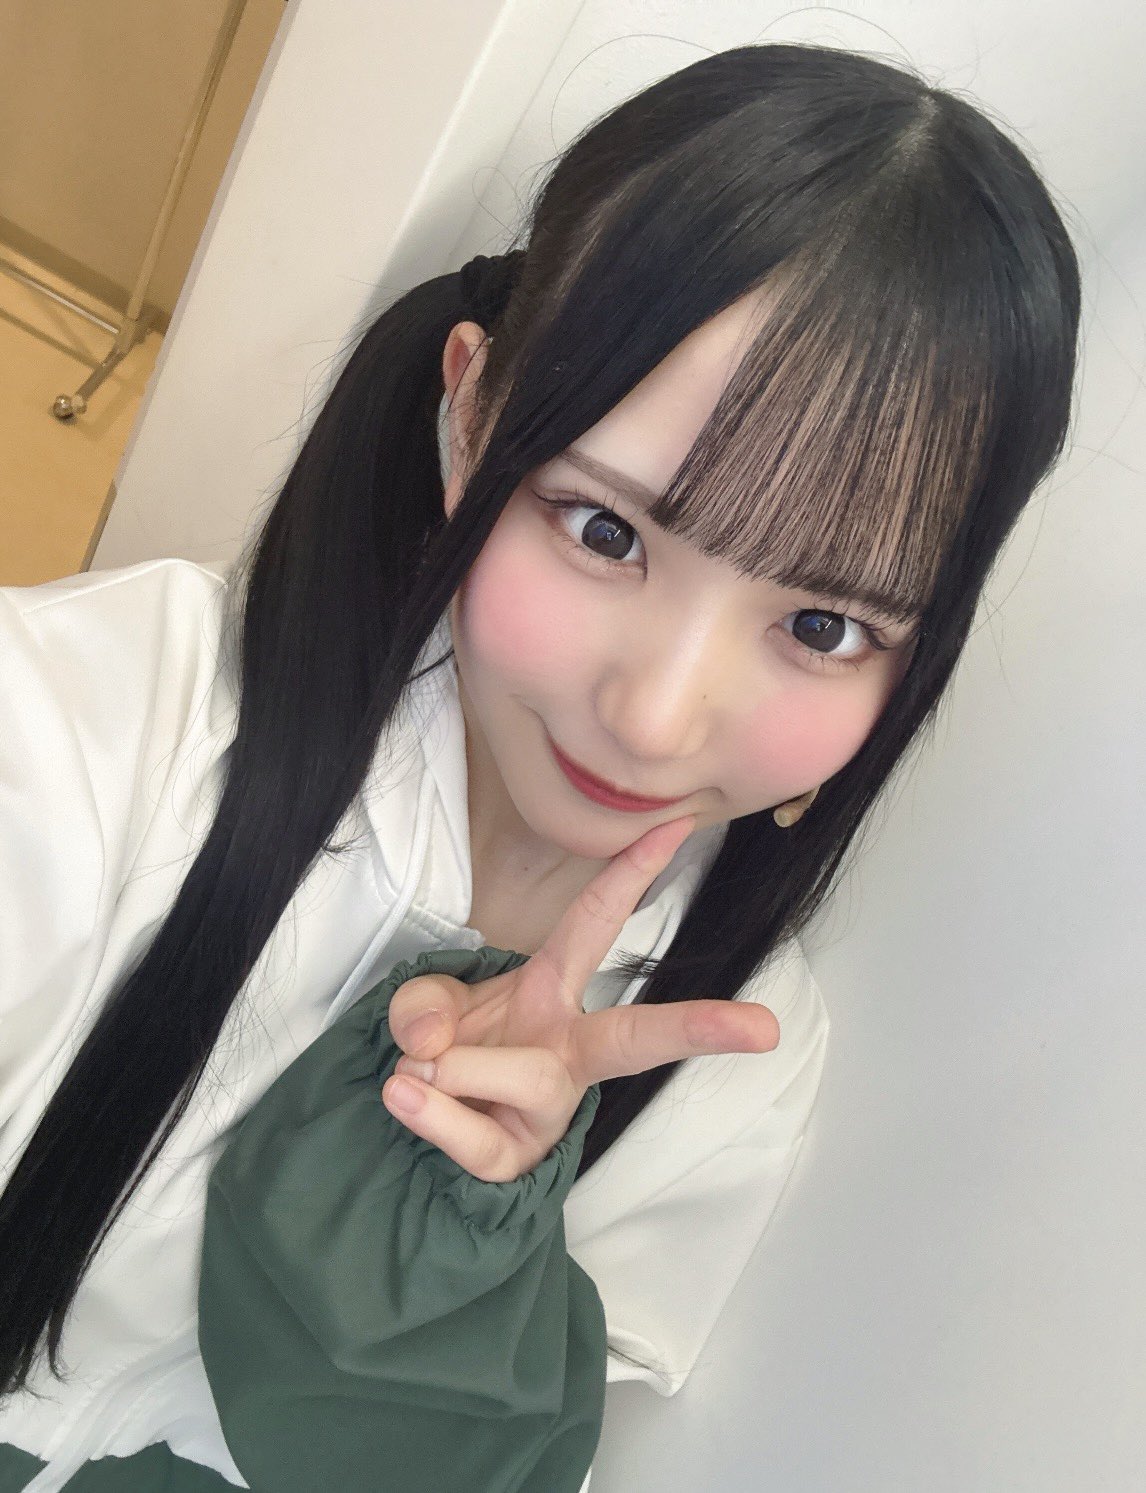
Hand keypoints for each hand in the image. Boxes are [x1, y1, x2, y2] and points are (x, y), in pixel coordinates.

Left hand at [381, 815, 779, 1181]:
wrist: (421, 1114)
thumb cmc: (446, 1042)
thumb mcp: (423, 1004)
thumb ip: (421, 1006)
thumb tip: (431, 1046)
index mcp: (552, 989)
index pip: (596, 921)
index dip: (633, 872)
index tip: (679, 826)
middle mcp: (566, 1046)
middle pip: (637, 1037)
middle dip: (698, 1026)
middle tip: (763, 1029)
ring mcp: (549, 1107)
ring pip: (533, 1078)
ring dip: (463, 1067)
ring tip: (417, 1069)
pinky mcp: (517, 1157)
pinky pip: (477, 1137)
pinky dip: (430, 1114)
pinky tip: (403, 1097)